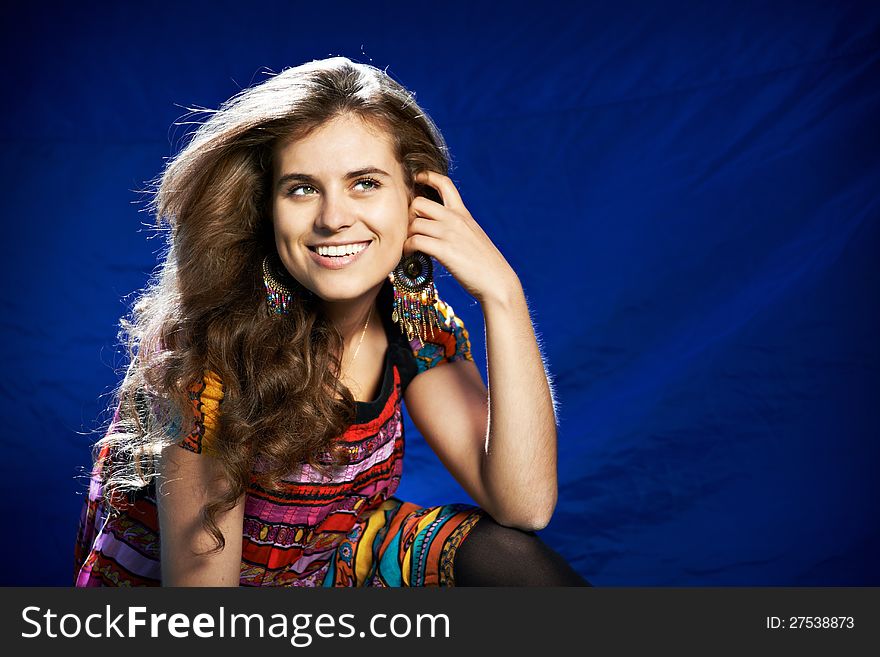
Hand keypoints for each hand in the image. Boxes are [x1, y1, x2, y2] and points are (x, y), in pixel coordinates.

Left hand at [405, 171, 519, 304]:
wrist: (497, 282)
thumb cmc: (484, 263)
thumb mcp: (473, 236)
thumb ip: (457, 227)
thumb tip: (439, 228)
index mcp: (463, 214)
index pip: (445, 184)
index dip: (428, 177)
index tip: (417, 178)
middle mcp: (456, 219)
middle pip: (419, 203)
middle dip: (408, 215)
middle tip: (408, 229)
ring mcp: (450, 234)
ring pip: (414, 223)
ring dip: (405, 235)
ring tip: (407, 246)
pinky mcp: (445, 251)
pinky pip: (415, 241)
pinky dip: (407, 248)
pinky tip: (409, 255)